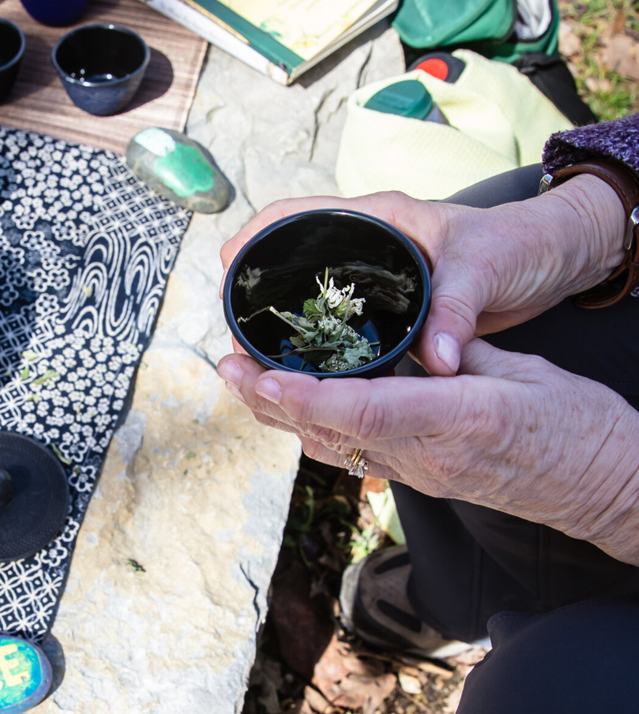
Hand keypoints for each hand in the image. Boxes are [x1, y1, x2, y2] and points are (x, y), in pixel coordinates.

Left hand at [216, 340, 638, 565]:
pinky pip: (355, 452)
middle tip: (227, 364)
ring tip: (241, 376)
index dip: (309, 396)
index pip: (368, 410)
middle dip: (272, 400)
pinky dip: (314, 426)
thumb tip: (410, 339)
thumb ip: (460, 351)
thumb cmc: (579, 425)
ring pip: (334, 445)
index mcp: (458, 421)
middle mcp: (427, 455)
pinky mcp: (422, 477)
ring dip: (282, 413)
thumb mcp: (526, 371)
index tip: (265, 376)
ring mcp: (421, 472)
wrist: (607, 487)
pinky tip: (290, 403)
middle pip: (333, 431)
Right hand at [220, 179, 624, 374]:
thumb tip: (436, 360)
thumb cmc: (519, 246)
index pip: (295, 214)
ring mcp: (376, 278)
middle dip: (260, 289)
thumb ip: (456, 310)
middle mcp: (368, 246)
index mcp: (378, 218)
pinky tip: (311, 370)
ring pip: (314, 296)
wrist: (554, 261)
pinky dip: (323, 342)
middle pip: (292, 260)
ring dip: (289, 321)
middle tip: (240, 331)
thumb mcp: (485, 269)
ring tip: (263, 356)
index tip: (229, 266)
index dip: (254, 235)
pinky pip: (343, 323)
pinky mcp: (392, 308)